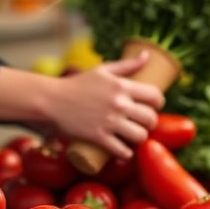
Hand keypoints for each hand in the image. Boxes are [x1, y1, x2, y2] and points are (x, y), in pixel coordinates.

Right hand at [50, 51, 165, 158]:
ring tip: (133, 136)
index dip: (158, 103)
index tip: (152, 106)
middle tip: (142, 123)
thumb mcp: (103, 71)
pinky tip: (123, 150)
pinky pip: (122, 151)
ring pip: (140, 136)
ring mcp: (109, 122)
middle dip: (150, 122)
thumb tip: (146, 55)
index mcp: (122, 86)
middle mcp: (119, 104)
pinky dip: (125, 153)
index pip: (155, 96)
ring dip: (139, 138)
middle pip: (151, 119)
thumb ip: (127, 65)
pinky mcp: (99, 137)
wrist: (51, 100)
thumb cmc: (78, 84)